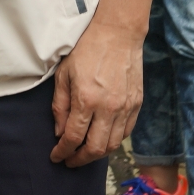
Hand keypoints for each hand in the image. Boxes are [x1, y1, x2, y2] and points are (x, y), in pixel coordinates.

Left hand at [50, 18, 144, 165]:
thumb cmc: (86, 49)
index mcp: (86, 99)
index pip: (73, 137)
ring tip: (85, 153)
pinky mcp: (137, 105)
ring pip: (113, 145)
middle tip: (69, 161)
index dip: (63, 151)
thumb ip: (60, 105)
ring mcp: (125, 107)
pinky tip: (103, 139)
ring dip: (98, 154)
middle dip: (80, 159)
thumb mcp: (64, 74)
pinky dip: (114, 141)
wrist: (117, 33)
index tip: (56, 156)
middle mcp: (108, 108)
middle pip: (95, 148)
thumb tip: (60, 132)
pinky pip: (126, 132)